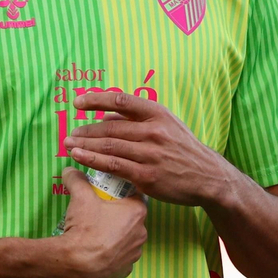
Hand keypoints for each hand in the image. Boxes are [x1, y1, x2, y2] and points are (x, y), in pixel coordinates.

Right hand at [56, 168, 146, 277]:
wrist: (77, 264)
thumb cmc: (85, 227)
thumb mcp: (80, 197)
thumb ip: (77, 180)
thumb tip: (70, 169)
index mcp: (137, 212)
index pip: (135, 196)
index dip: (121, 194)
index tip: (108, 195)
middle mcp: (142, 232)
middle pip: (131, 218)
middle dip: (117, 215)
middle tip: (99, 213)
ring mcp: (135, 253)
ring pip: (127, 239)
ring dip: (116, 235)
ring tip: (96, 234)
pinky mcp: (125, 270)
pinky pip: (120, 257)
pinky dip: (111, 254)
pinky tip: (97, 251)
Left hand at [64, 90, 235, 207]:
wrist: (207, 177)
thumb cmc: (184, 150)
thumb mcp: (168, 125)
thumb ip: (139, 120)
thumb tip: (108, 117)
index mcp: (158, 114)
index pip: (121, 101)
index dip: (96, 99)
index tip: (78, 103)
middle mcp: (153, 131)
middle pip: (110, 127)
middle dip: (86, 130)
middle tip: (70, 133)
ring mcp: (150, 154)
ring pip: (108, 146)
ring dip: (84, 145)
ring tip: (69, 145)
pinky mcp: (146, 176)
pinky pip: (113, 166)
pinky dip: (93, 161)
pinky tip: (79, 158)